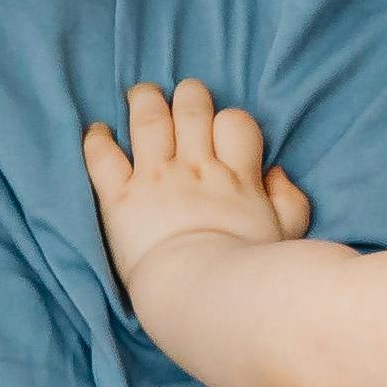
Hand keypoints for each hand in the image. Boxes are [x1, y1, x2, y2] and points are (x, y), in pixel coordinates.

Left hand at [81, 82, 311, 280]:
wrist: (208, 292)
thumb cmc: (252, 272)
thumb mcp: (286, 233)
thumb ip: (289, 201)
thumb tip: (276, 174)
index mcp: (236, 176)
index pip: (236, 123)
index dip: (229, 119)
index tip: (222, 127)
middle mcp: (196, 168)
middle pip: (191, 109)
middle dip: (188, 95)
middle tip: (184, 94)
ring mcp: (156, 179)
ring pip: (148, 120)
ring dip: (144, 100)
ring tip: (141, 93)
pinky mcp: (121, 199)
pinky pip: (103, 157)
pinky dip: (97, 140)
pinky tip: (97, 131)